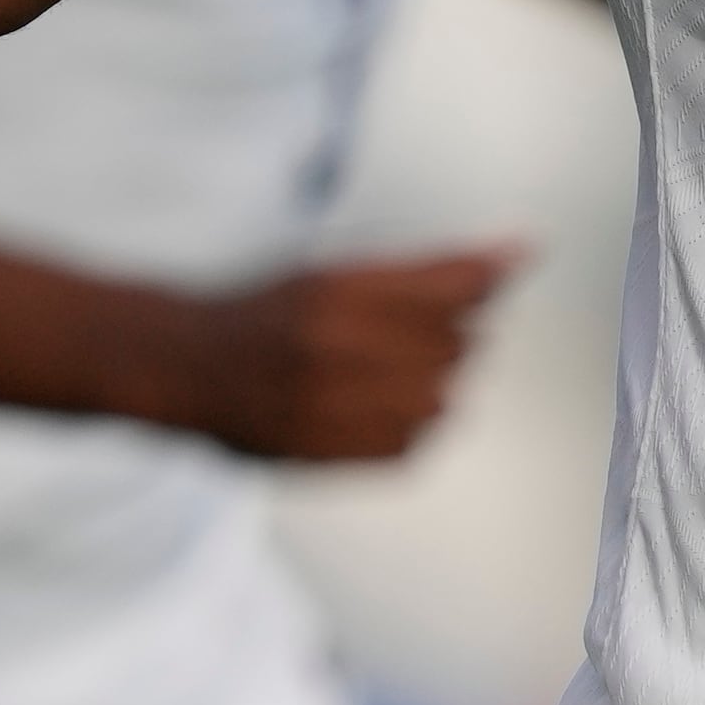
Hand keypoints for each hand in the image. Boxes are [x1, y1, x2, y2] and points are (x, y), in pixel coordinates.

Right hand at [153, 248, 514, 462]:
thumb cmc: (264, 311)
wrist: (187, 367)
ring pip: (442, 397)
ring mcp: (332, 404)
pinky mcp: (330, 451)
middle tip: (414, 327)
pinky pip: (413, 443)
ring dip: (435, 380)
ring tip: (393, 368)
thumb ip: (425, 270)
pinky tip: (383, 404)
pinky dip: (413, 423)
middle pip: (455, 344)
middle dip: (454, 332)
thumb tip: (514, 253)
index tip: (518, 255)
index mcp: (337, 292)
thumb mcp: (334, 271)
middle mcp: (337, 347)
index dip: (491, 271)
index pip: (451, 285)